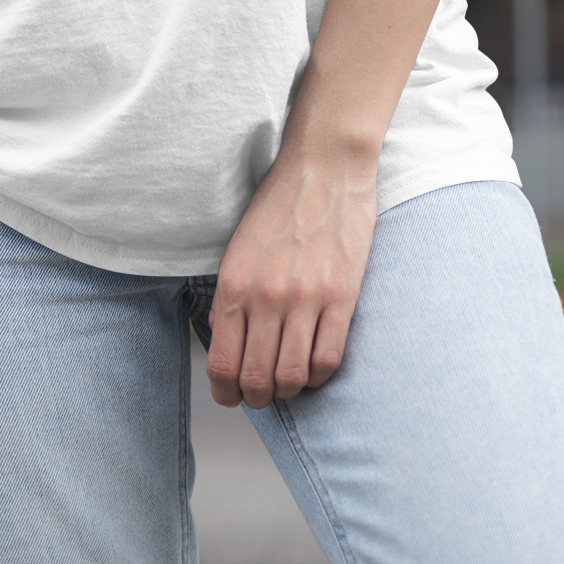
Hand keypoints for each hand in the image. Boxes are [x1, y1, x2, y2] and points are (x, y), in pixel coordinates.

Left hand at [206, 144, 376, 409]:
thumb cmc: (279, 203)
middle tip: (262, 393)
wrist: (323, 167)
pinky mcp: (341, 297)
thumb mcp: (238, 248)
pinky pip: (327, 359)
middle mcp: (265, 296)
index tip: (232, 395)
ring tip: (289, 381)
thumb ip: (231, 296)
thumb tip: (228, 341)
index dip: (226, 392)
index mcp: (234, 283)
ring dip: (288, 389)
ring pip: (292, 376)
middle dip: (257, 396)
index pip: (222, 363)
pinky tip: (314, 367)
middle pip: (256, 378)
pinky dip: (318, 375)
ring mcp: (305, 298)